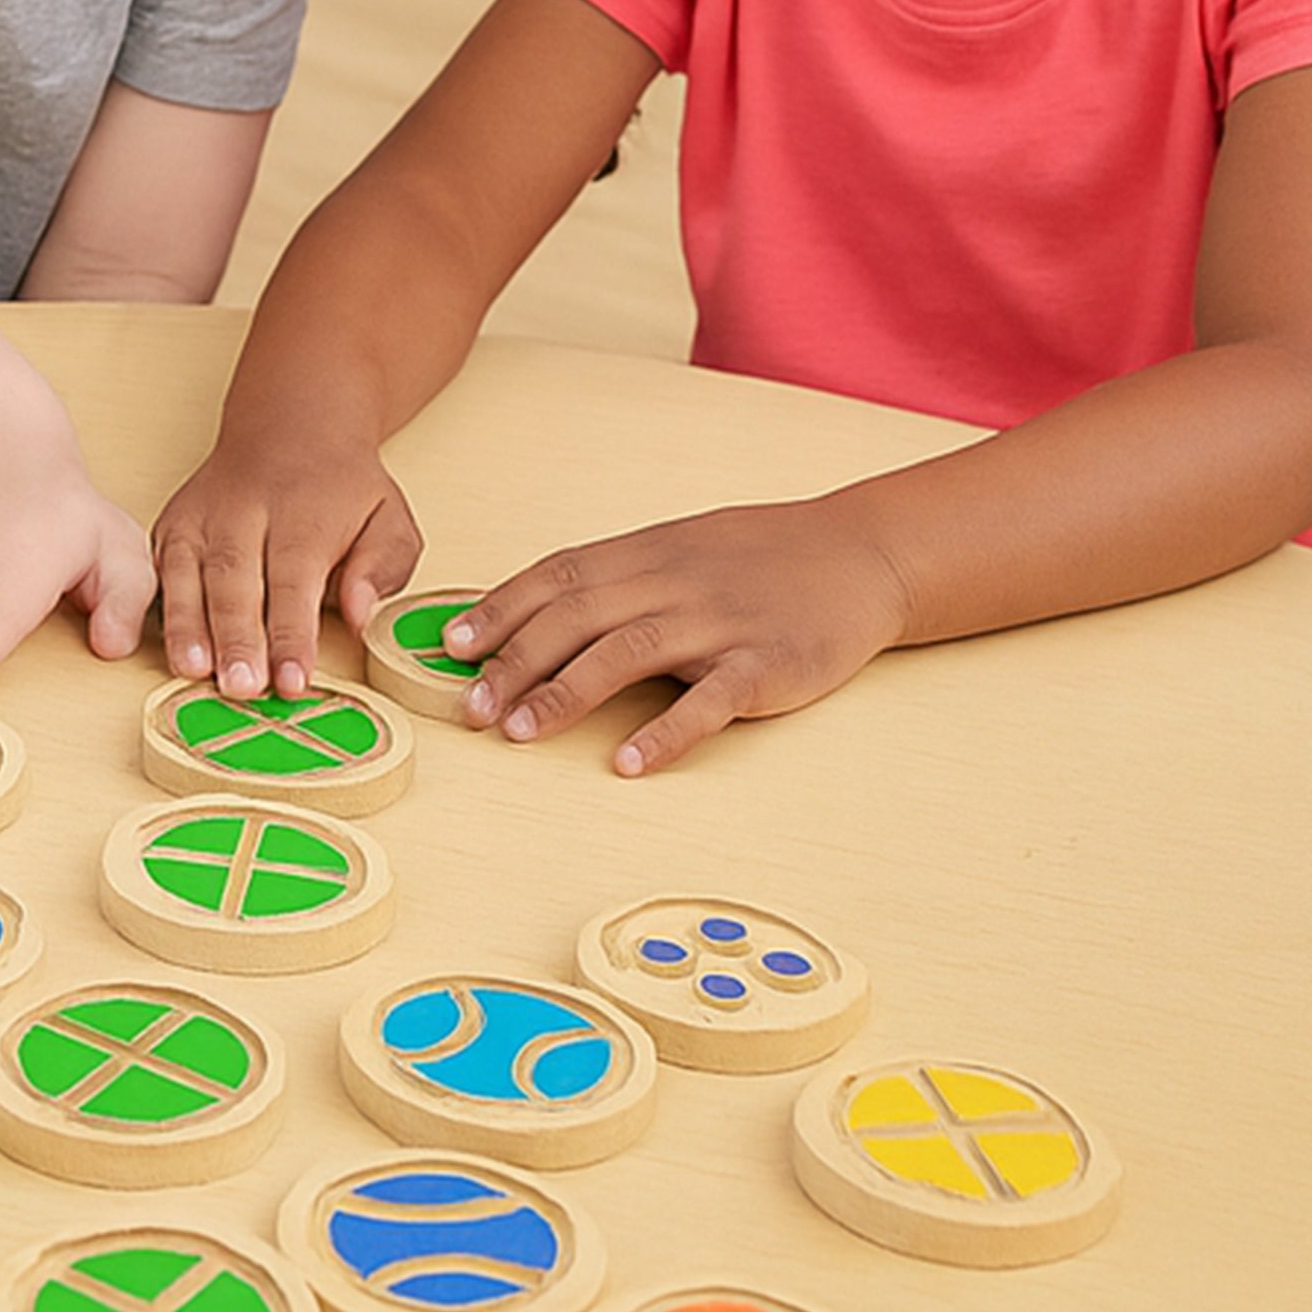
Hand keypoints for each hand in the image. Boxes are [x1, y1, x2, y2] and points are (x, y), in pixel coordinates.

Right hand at [152, 434, 422, 702]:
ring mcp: (200, 517)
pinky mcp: (170, 526)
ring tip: (192, 671)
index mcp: (303, 516)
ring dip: (188, 626)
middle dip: (236, 636)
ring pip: (187, 572)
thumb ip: (382, 566)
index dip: (291, 634)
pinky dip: (160, 607)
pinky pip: (158, 569)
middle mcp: (243, 513)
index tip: (292, 680)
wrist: (289, 428)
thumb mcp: (388, 518)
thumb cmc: (342, 491)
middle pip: (235, 579)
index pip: (294, 582)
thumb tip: (358, 613)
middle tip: (241, 687)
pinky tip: (163, 646)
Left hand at [446, 498, 911, 773]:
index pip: (557, 575)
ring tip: (517, 732)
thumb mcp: (678, 549)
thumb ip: (613, 579)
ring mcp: (720, 622)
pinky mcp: (766, 664)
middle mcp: (673, 581)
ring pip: (628, 651)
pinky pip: (710, 699)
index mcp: (646, 553)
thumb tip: (528, 614)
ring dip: (565, 693)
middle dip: (514, 661)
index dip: (501, 608)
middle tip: (467, 707)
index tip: (451, 645)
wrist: (860, 554)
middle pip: (577, 616)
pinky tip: (628, 763)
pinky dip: (666, 731)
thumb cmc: (756, 559)